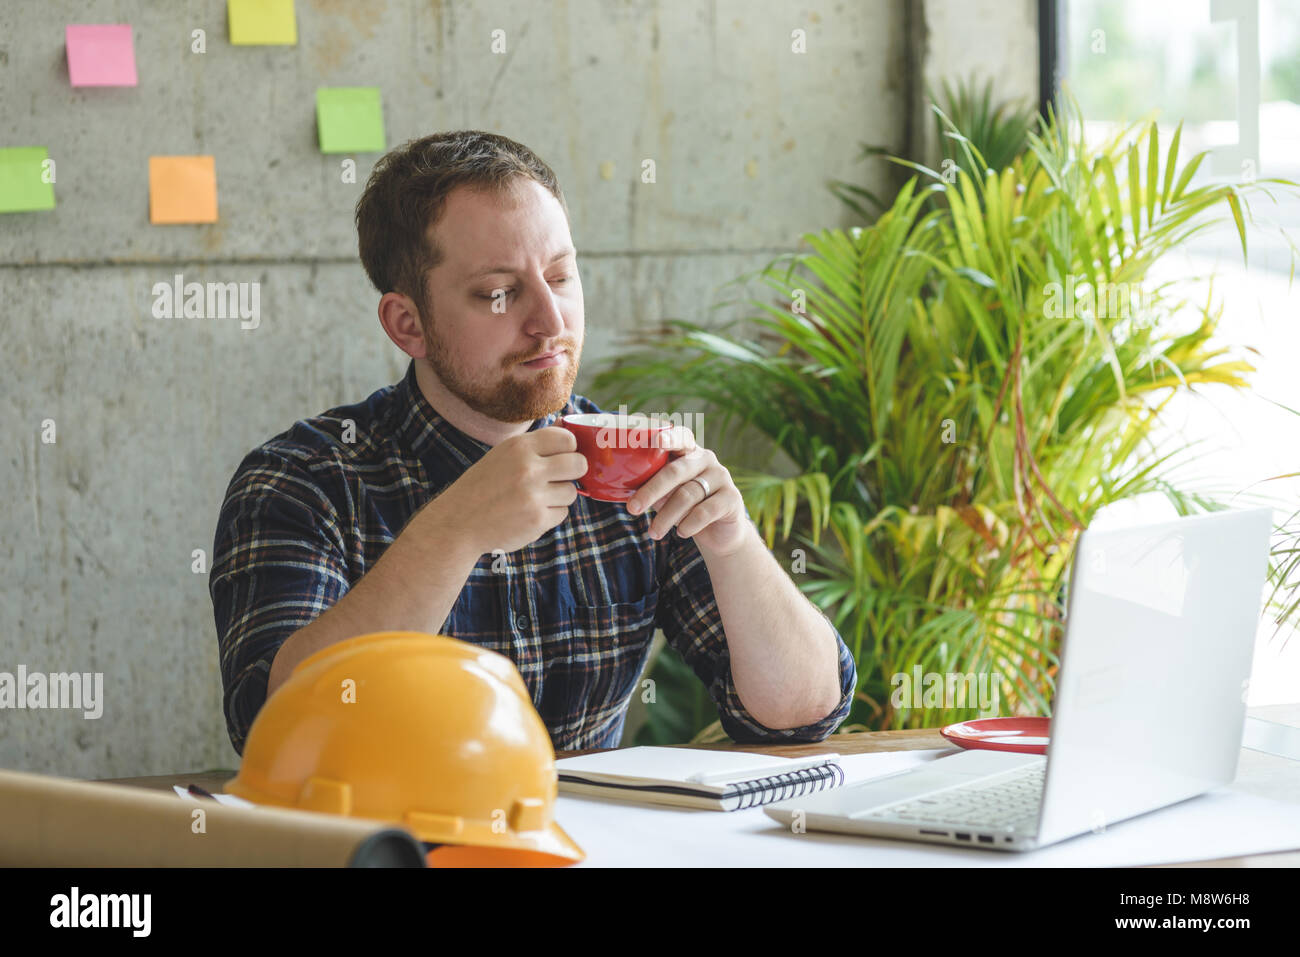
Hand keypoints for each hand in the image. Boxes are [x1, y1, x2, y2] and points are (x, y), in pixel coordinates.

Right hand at [427, 426, 587, 554]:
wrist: (458, 522)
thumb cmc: (483, 485)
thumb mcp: (504, 455)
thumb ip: (537, 443)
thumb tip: (567, 427)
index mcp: (519, 446)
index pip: (568, 439)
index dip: (569, 448)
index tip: (562, 456)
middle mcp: (528, 468)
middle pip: (579, 464)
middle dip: (574, 471)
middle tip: (559, 477)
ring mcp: (533, 496)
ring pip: (571, 491)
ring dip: (559, 496)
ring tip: (536, 497)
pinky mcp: (537, 520)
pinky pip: (562, 513)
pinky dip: (551, 514)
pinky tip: (530, 513)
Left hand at [626, 427, 750, 558]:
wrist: (720, 532)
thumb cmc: (685, 507)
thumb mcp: (666, 494)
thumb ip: (652, 486)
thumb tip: (624, 493)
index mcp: (688, 451)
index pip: (679, 438)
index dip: (668, 438)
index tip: (655, 441)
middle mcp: (706, 459)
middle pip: (676, 471)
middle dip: (651, 491)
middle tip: (632, 508)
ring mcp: (721, 477)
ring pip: (687, 495)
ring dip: (666, 517)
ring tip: (653, 533)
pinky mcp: (732, 498)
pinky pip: (704, 511)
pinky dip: (688, 524)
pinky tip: (681, 532)